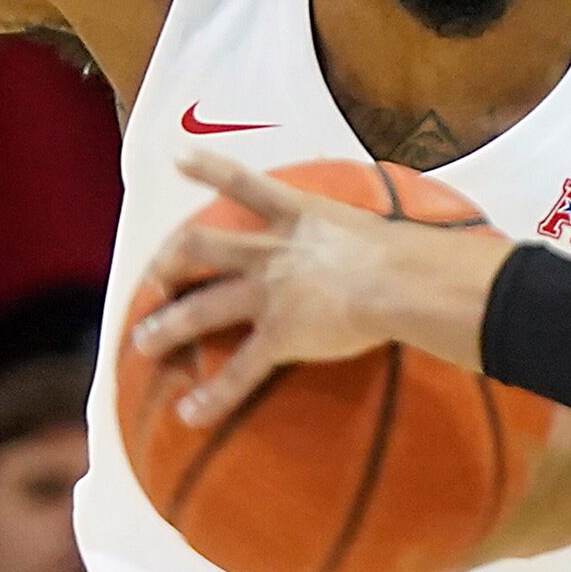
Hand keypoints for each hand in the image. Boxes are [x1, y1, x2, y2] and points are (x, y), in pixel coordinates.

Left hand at [129, 152, 509, 426]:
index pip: (247, 182)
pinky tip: (189, 415)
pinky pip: (238, 371)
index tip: (179, 156)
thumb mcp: (390, 227)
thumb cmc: (413, 253)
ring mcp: (270, 293)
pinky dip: (212, 396)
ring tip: (141, 342)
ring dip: (168, 326)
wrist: (403, 278)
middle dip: (172, 261)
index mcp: (299, 216)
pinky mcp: (279, 335)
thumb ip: (387, 235)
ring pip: (204, 308)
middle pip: (204, 247)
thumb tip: (429, 246)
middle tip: (155, 274)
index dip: (209, 167)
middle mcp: (272, 251)